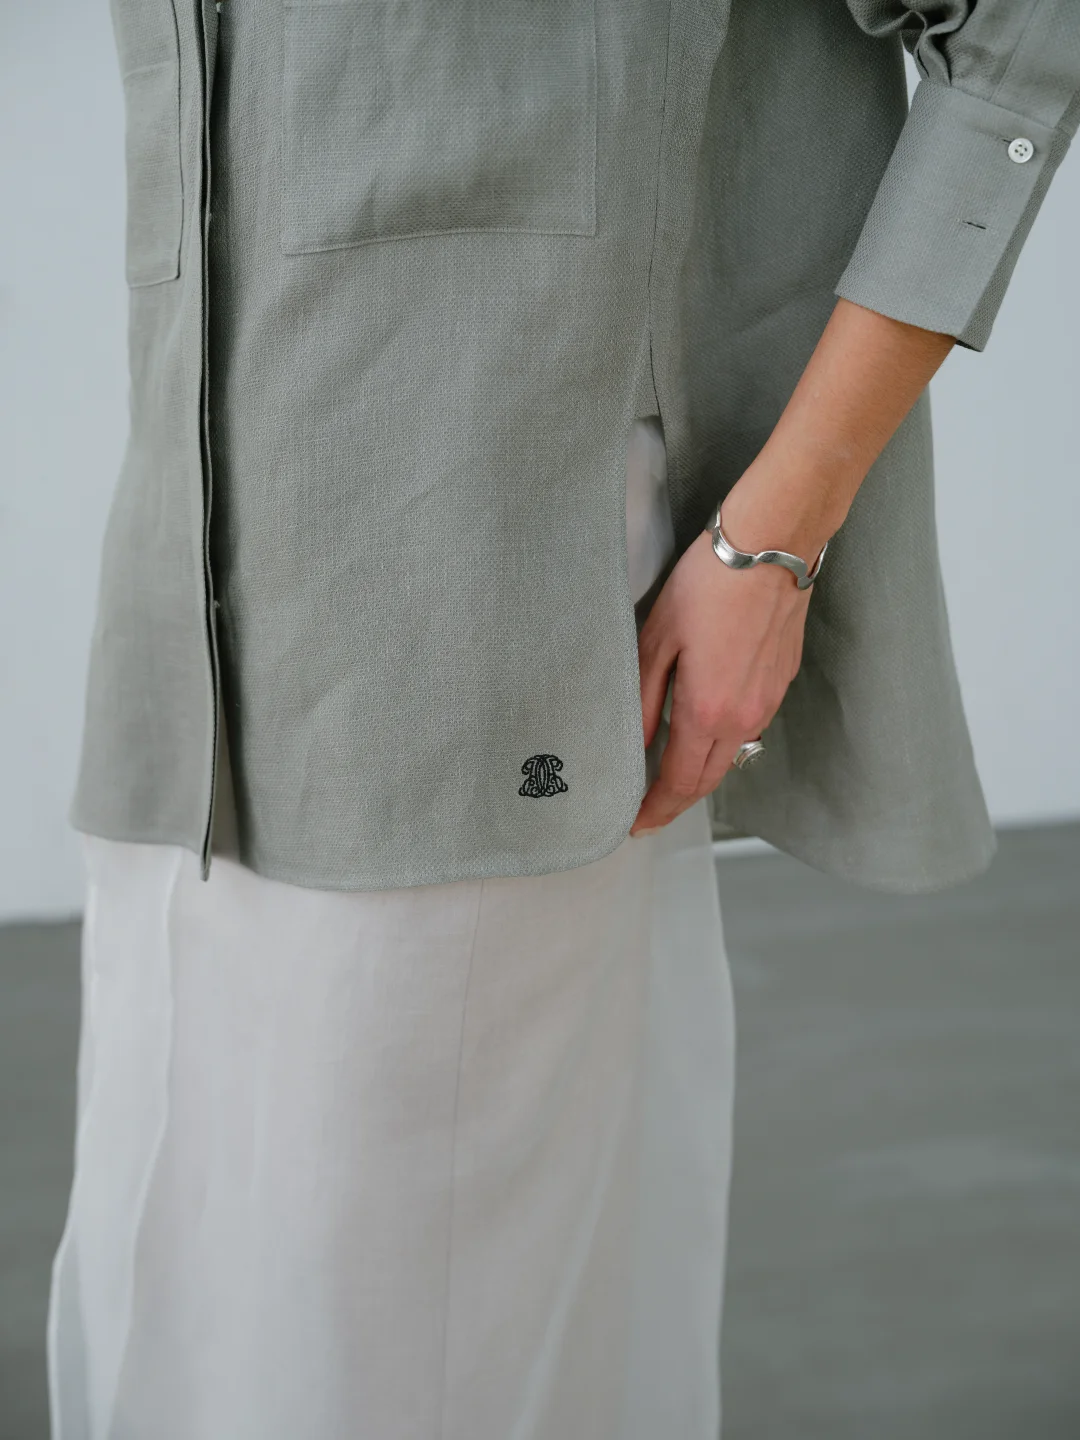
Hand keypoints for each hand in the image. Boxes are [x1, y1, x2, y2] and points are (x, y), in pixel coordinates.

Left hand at [629, 524, 811, 834]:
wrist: (772, 546)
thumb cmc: (709, 583)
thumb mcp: (656, 640)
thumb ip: (642, 701)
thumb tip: (631, 746)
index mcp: (708, 712)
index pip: (679, 783)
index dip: (655, 810)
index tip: (635, 825)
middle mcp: (745, 718)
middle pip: (707, 780)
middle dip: (676, 801)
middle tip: (648, 811)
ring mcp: (768, 702)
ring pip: (731, 756)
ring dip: (700, 771)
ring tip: (669, 772)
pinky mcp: (782, 682)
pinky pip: (749, 727)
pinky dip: (723, 740)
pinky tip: (703, 727)